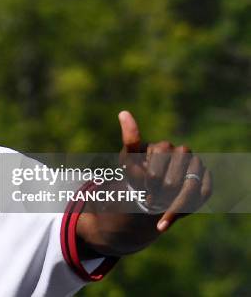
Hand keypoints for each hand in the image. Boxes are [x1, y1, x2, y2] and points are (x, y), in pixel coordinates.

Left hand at [118, 111, 211, 232]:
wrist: (148, 190)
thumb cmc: (137, 174)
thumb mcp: (127, 162)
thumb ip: (129, 140)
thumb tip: (124, 112)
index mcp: (164, 146)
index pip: (155, 173)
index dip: (148, 184)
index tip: (144, 187)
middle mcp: (184, 152)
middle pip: (171, 184)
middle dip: (158, 195)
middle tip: (149, 195)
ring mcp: (197, 165)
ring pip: (188, 191)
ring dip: (170, 205)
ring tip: (157, 204)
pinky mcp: (207, 180)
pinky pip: (201, 197)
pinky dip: (182, 211)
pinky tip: (167, 217)